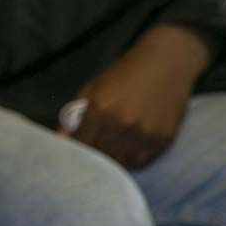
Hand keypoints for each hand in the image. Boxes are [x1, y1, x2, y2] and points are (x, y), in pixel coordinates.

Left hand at [69, 24, 212, 168]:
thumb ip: (74, 113)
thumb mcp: (93, 87)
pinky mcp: (163, 140)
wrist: (165, 63)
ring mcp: (144, 134)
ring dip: (110, 159)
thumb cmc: (124, 73)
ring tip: (107, 148)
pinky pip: (140, 161)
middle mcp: (122, 124)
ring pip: (119, 162)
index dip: (74, 150)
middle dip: (91, 156)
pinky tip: (125, 148)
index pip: (81, 143)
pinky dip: (129, 159)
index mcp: (100, 109)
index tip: (72, 151)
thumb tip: (60, 137)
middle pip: (99, 155)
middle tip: (88, 152)